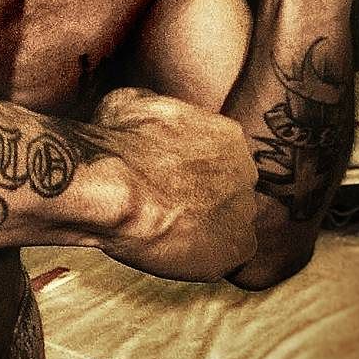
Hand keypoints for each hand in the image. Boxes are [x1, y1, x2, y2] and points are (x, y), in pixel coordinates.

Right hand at [82, 88, 257, 281]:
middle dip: (205, 196)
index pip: (221, 155)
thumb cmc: (117, 144)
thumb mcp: (131, 103)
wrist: (113, 187)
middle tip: (170, 204)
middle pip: (231, 188)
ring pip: (231, 222)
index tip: (171, 177)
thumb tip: (145, 111)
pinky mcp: (238, 247)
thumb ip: (155, 108)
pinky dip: (204, 255)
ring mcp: (244, 209)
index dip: (194, 169)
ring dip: (205, 226)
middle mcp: (245, 170)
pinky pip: (228, 255)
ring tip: (169, 229)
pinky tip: (174, 249)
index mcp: (227, 134)